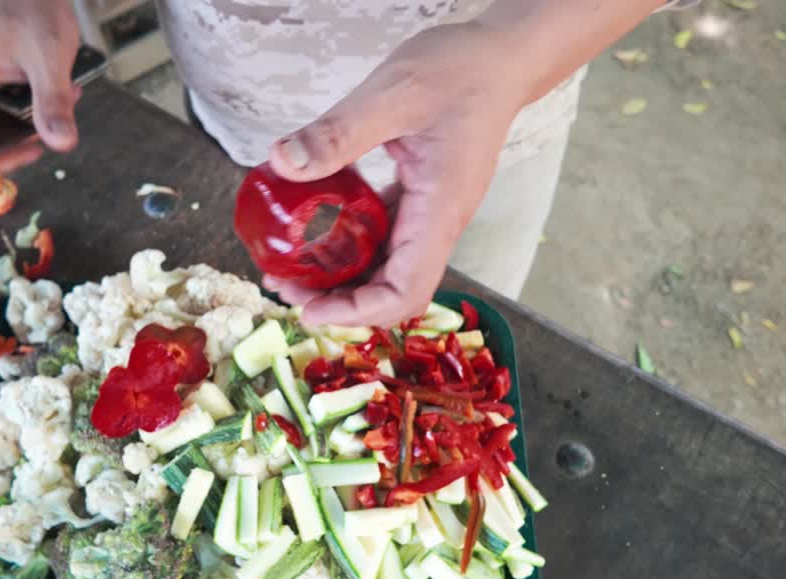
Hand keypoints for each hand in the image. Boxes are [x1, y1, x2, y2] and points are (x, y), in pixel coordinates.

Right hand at [0, 0, 81, 173]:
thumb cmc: (35, 8)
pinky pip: (15, 112)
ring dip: (31, 126)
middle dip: (9, 144)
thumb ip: (52, 102)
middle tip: (37, 142)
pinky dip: (39, 111)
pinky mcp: (3, 83)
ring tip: (59, 104)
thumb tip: (60, 141)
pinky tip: (61, 95)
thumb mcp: (48, 57)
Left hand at [262, 22, 529, 326]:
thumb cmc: (461, 71)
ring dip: (341, 277)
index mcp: (439, 210)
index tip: (311, 310)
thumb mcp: (391, 95)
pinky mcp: (421, 198)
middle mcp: (438, 222)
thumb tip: (284, 163)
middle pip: (391, 290)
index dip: (358, 312)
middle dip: (339, 300)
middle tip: (286, 285)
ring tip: (292, 267)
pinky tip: (316, 231)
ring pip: (386, 268)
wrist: (501, 58)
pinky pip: (385, 238)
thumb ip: (338, 133)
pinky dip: (350, 245)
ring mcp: (431, 213)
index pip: (404, 290)